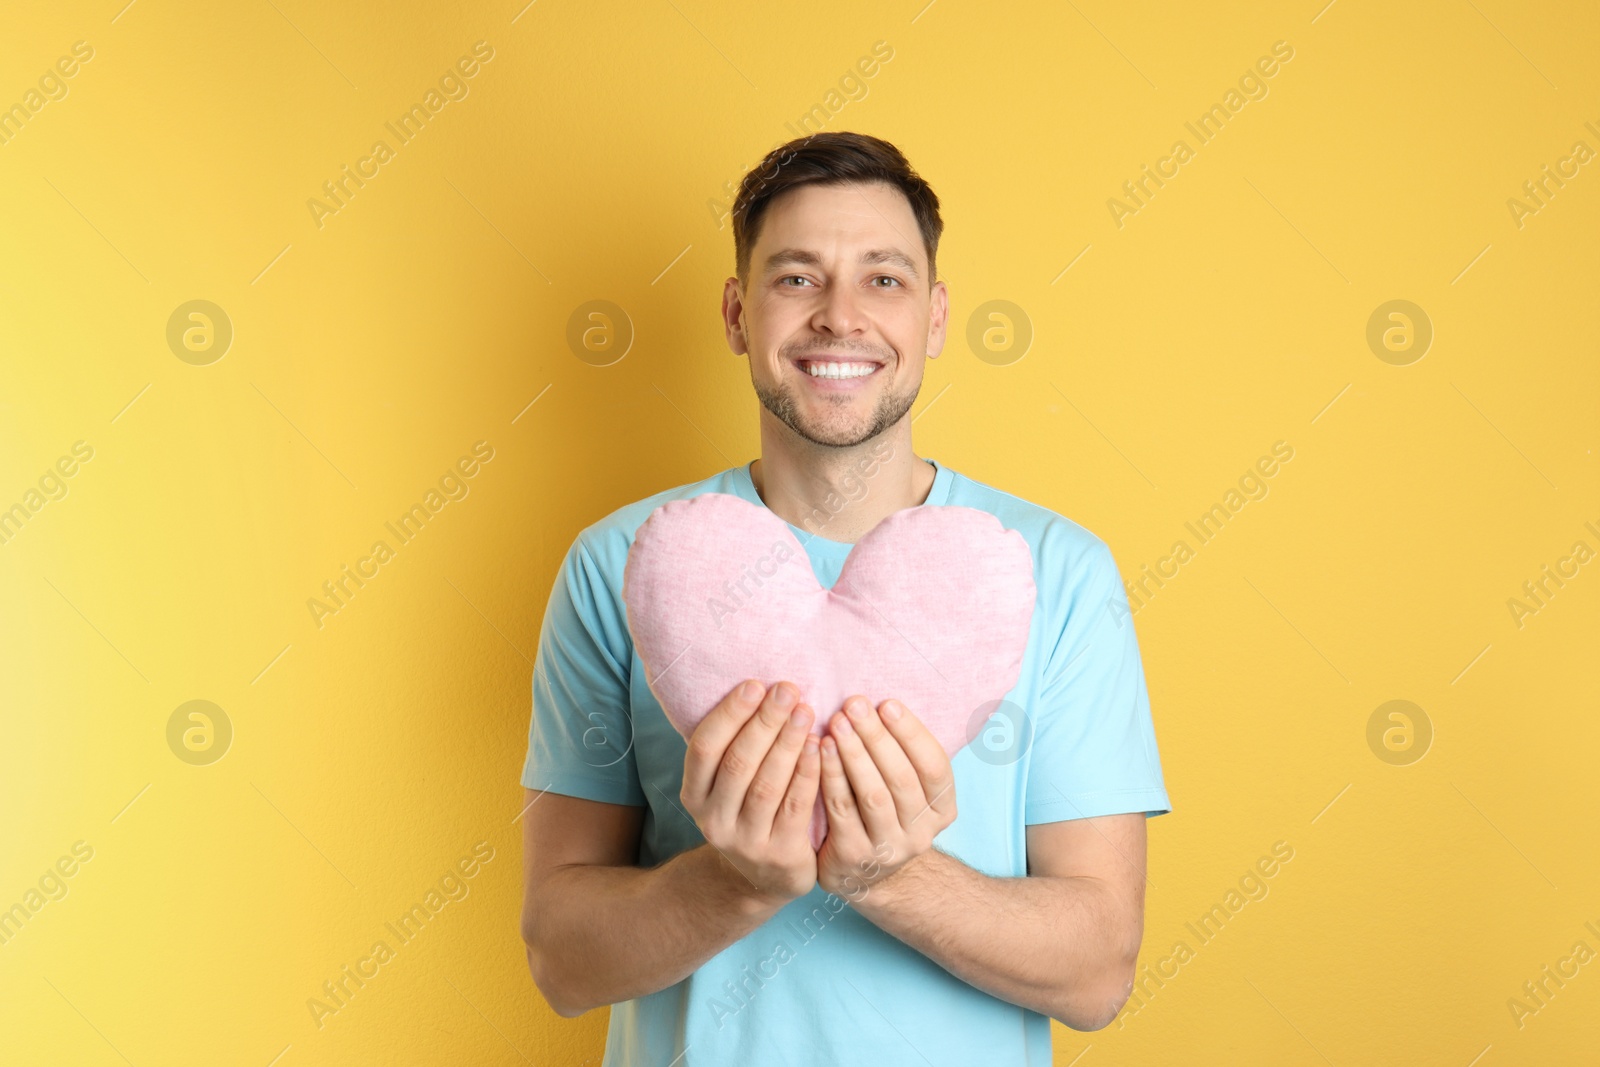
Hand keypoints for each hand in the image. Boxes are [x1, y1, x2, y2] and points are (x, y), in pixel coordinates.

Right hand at [680, 679, 821, 907]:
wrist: (766, 876)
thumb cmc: (751, 811)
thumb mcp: (728, 786)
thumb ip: (734, 746)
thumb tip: (758, 687)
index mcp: (694, 795)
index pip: (704, 748)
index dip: (729, 714)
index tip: (755, 685)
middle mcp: (713, 820)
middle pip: (738, 762)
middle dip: (764, 722)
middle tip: (787, 689)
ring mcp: (745, 842)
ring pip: (767, 784)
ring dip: (787, 743)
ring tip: (805, 710)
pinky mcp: (780, 854)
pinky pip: (795, 806)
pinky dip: (807, 773)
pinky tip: (818, 746)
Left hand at [816, 696, 956, 899]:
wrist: (864, 875)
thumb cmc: (883, 813)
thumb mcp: (907, 791)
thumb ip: (902, 755)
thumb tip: (880, 704)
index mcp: (942, 810)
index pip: (935, 767)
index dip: (912, 734)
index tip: (887, 704)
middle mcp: (922, 833)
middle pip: (901, 778)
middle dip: (876, 737)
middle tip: (854, 705)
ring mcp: (889, 849)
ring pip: (873, 795)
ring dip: (854, 754)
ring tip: (837, 722)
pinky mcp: (854, 856)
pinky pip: (842, 810)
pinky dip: (831, 776)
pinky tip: (820, 749)